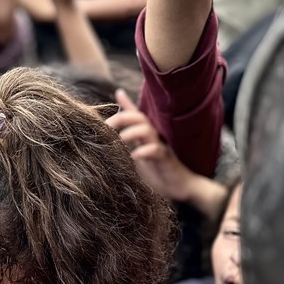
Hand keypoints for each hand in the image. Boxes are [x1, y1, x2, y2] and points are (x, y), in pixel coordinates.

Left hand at [106, 89, 220, 207]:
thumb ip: (123, 149)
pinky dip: (144, 151)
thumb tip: (107, 144)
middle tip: (106, 125)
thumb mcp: (135, 160)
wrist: (177, 188)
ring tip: (119, 139)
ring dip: (131, 132)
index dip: (125, 104)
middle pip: (139, 118)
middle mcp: (152, 137)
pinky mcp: (166, 158)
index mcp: (144, 135)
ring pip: (147, 130)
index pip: (135, 115)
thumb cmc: (155, 173)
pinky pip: (156, 150)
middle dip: (122, 118)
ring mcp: (160, 146)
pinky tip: (133, 156)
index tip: (115, 96)